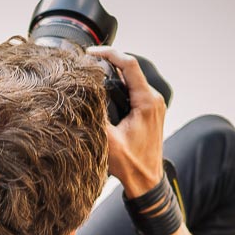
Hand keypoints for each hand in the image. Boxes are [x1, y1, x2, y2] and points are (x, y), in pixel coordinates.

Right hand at [86, 46, 166, 197]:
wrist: (146, 181)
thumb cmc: (131, 164)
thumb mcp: (108, 141)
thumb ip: (96, 117)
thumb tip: (80, 98)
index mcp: (147, 102)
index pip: (129, 65)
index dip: (109, 54)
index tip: (91, 53)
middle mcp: (154, 99)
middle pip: (131, 68)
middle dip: (109, 61)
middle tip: (87, 62)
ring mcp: (154, 104)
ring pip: (132, 78)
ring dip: (113, 73)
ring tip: (92, 72)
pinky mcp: (150, 111)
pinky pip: (134, 89)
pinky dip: (119, 85)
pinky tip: (103, 89)